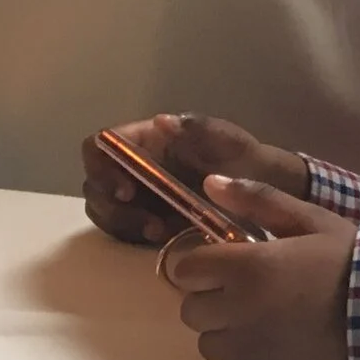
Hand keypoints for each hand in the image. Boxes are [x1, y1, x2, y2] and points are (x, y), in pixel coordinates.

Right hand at [81, 112, 307, 245]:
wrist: (264, 193)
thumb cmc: (245, 160)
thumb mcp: (230, 142)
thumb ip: (199, 129)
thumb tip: (161, 121)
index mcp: (146, 138)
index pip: (100, 144)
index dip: (101, 166)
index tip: (126, 190)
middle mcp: (133, 164)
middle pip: (95, 183)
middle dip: (112, 206)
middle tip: (148, 222)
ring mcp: (136, 194)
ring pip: (104, 210)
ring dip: (124, 224)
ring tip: (160, 231)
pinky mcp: (142, 219)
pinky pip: (122, 230)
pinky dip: (134, 236)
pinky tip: (164, 238)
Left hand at [164, 177, 358, 359]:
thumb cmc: (347, 256)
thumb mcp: (309, 218)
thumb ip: (257, 200)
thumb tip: (210, 183)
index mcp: (246, 267)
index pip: (186, 269)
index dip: (203, 263)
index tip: (225, 262)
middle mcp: (238, 311)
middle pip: (190, 309)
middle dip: (211, 297)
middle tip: (244, 290)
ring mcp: (248, 349)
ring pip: (207, 343)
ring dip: (224, 330)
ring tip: (257, 318)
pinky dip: (243, 358)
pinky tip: (270, 342)